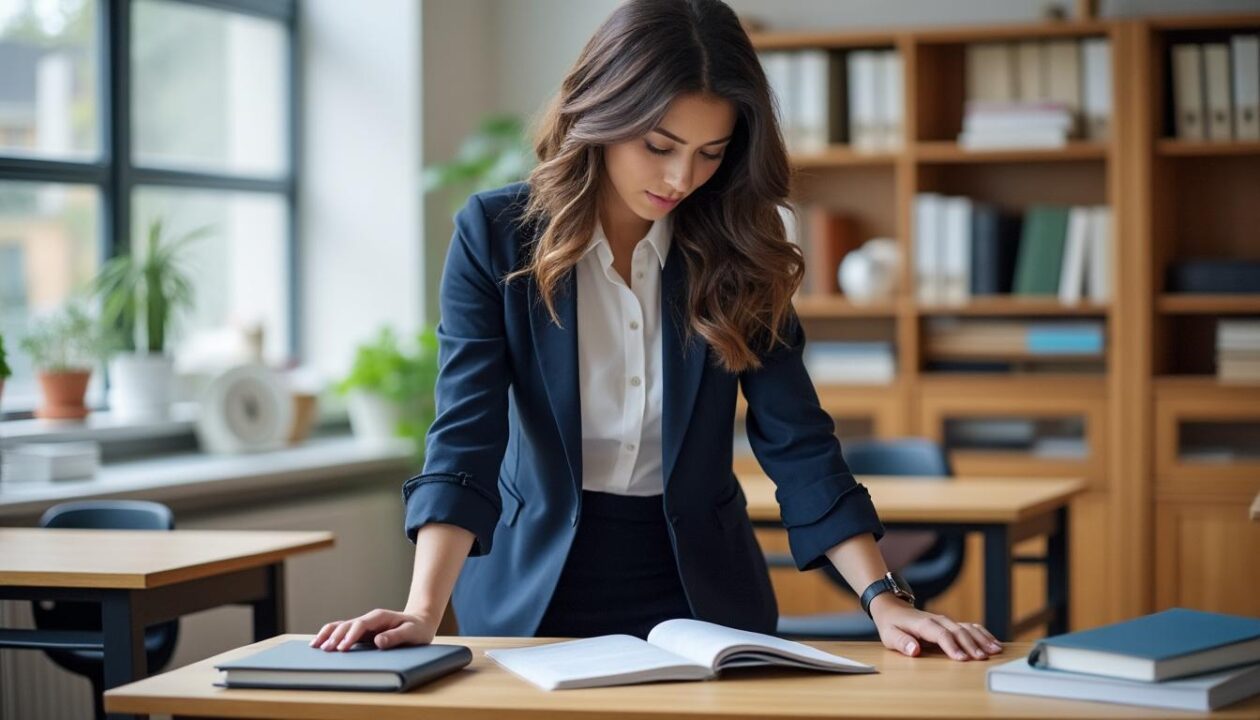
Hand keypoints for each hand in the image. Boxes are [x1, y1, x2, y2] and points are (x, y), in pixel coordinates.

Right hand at [310, 608, 438, 651]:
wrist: (419, 622)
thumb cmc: (417, 629)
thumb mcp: (412, 633)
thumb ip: (396, 637)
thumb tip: (378, 641)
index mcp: (380, 617)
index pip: (361, 625)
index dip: (351, 635)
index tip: (343, 647)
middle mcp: (369, 619)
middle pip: (348, 625)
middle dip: (336, 637)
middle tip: (326, 650)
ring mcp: (364, 625)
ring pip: (341, 626)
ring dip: (328, 634)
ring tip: (315, 646)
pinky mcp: (362, 632)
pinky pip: (343, 631)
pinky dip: (330, 635)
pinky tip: (319, 643)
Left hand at [868, 595, 1002, 660]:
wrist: (893, 609)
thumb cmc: (891, 625)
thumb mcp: (889, 635)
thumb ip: (901, 642)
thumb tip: (914, 650)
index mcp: (923, 624)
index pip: (941, 635)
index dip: (952, 646)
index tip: (962, 659)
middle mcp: (938, 620)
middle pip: (958, 631)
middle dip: (971, 645)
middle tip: (983, 659)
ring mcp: (946, 621)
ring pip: (967, 628)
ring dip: (982, 639)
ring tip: (995, 650)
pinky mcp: (950, 624)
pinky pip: (970, 627)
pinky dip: (983, 634)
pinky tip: (994, 643)